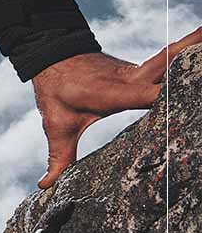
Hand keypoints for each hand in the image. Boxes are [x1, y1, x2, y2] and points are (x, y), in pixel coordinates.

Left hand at [32, 26, 201, 188]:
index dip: (168, 97)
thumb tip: (45, 186)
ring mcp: (139, 71)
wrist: (52, 56)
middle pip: (166, 63)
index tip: (192, 99)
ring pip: (170, 57)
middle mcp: (131, 78)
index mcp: (113, 92)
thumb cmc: (56, 92)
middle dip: (189, 53)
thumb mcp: (56, 126)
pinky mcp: (142, 69)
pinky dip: (188, 53)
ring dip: (192, 46)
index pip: (149, 95)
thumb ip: (58, 157)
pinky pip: (169, 61)